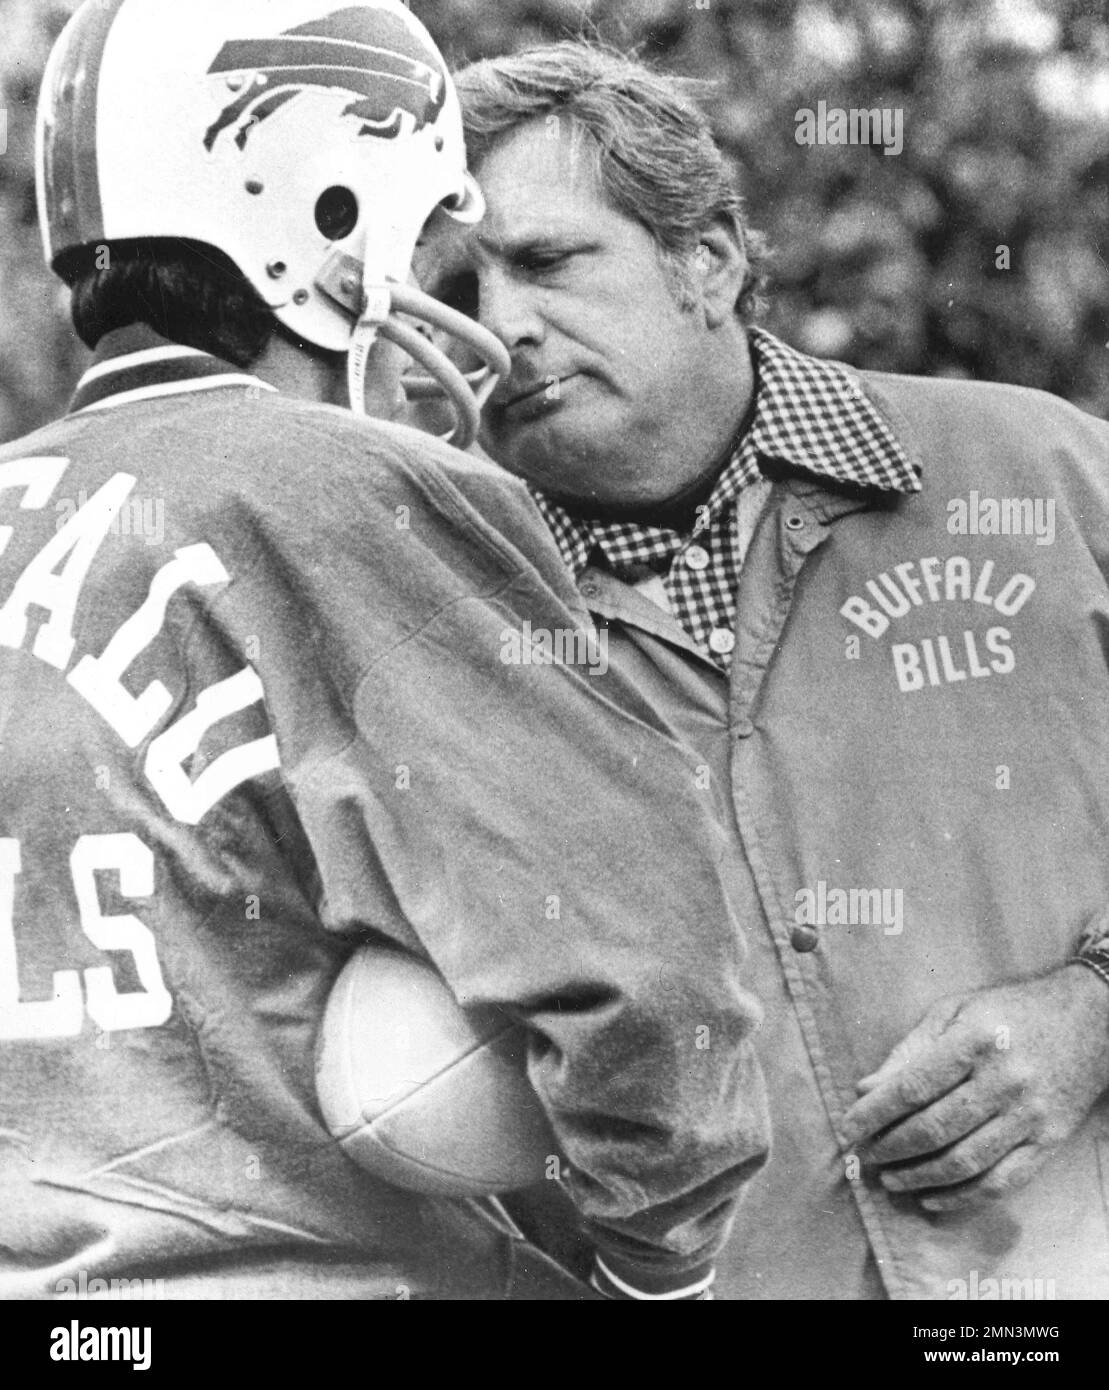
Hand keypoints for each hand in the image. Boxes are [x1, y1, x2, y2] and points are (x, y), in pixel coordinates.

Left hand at [840, 965, 1108, 1211]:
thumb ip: (910, 1051)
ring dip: (920, 1176)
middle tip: (865, 1156)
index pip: (914, 1086)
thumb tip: (865, 1087)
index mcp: (975, 1040)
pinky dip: (964, 1197)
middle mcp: (1005, 1080)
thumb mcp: (955, 1012)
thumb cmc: (1009, 1012)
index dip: (876, 1112)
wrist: (1089, 1021)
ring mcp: (1030, 1115)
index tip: (848, 1127)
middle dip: (892, 1147)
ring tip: (890, 1179)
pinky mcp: (1049, 1141)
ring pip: (966, 1161)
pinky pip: (1003, 1181)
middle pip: (936, 1128)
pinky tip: (932, 1197)